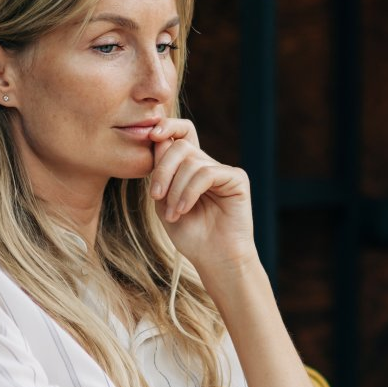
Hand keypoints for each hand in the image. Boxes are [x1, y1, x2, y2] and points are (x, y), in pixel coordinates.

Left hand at [147, 119, 256, 271]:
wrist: (214, 259)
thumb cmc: (190, 235)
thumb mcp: (164, 201)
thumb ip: (160, 172)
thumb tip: (158, 138)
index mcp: (191, 168)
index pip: (181, 134)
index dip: (167, 127)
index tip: (151, 135)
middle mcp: (208, 165)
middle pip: (181, 146)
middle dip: (163, 169)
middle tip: (155, 196)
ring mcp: (224, 171)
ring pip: (191, 162)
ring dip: (175, 190)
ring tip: (173, 214)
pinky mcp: (237, 179)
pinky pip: (207, 174)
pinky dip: (190, 192)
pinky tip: (184, 210)